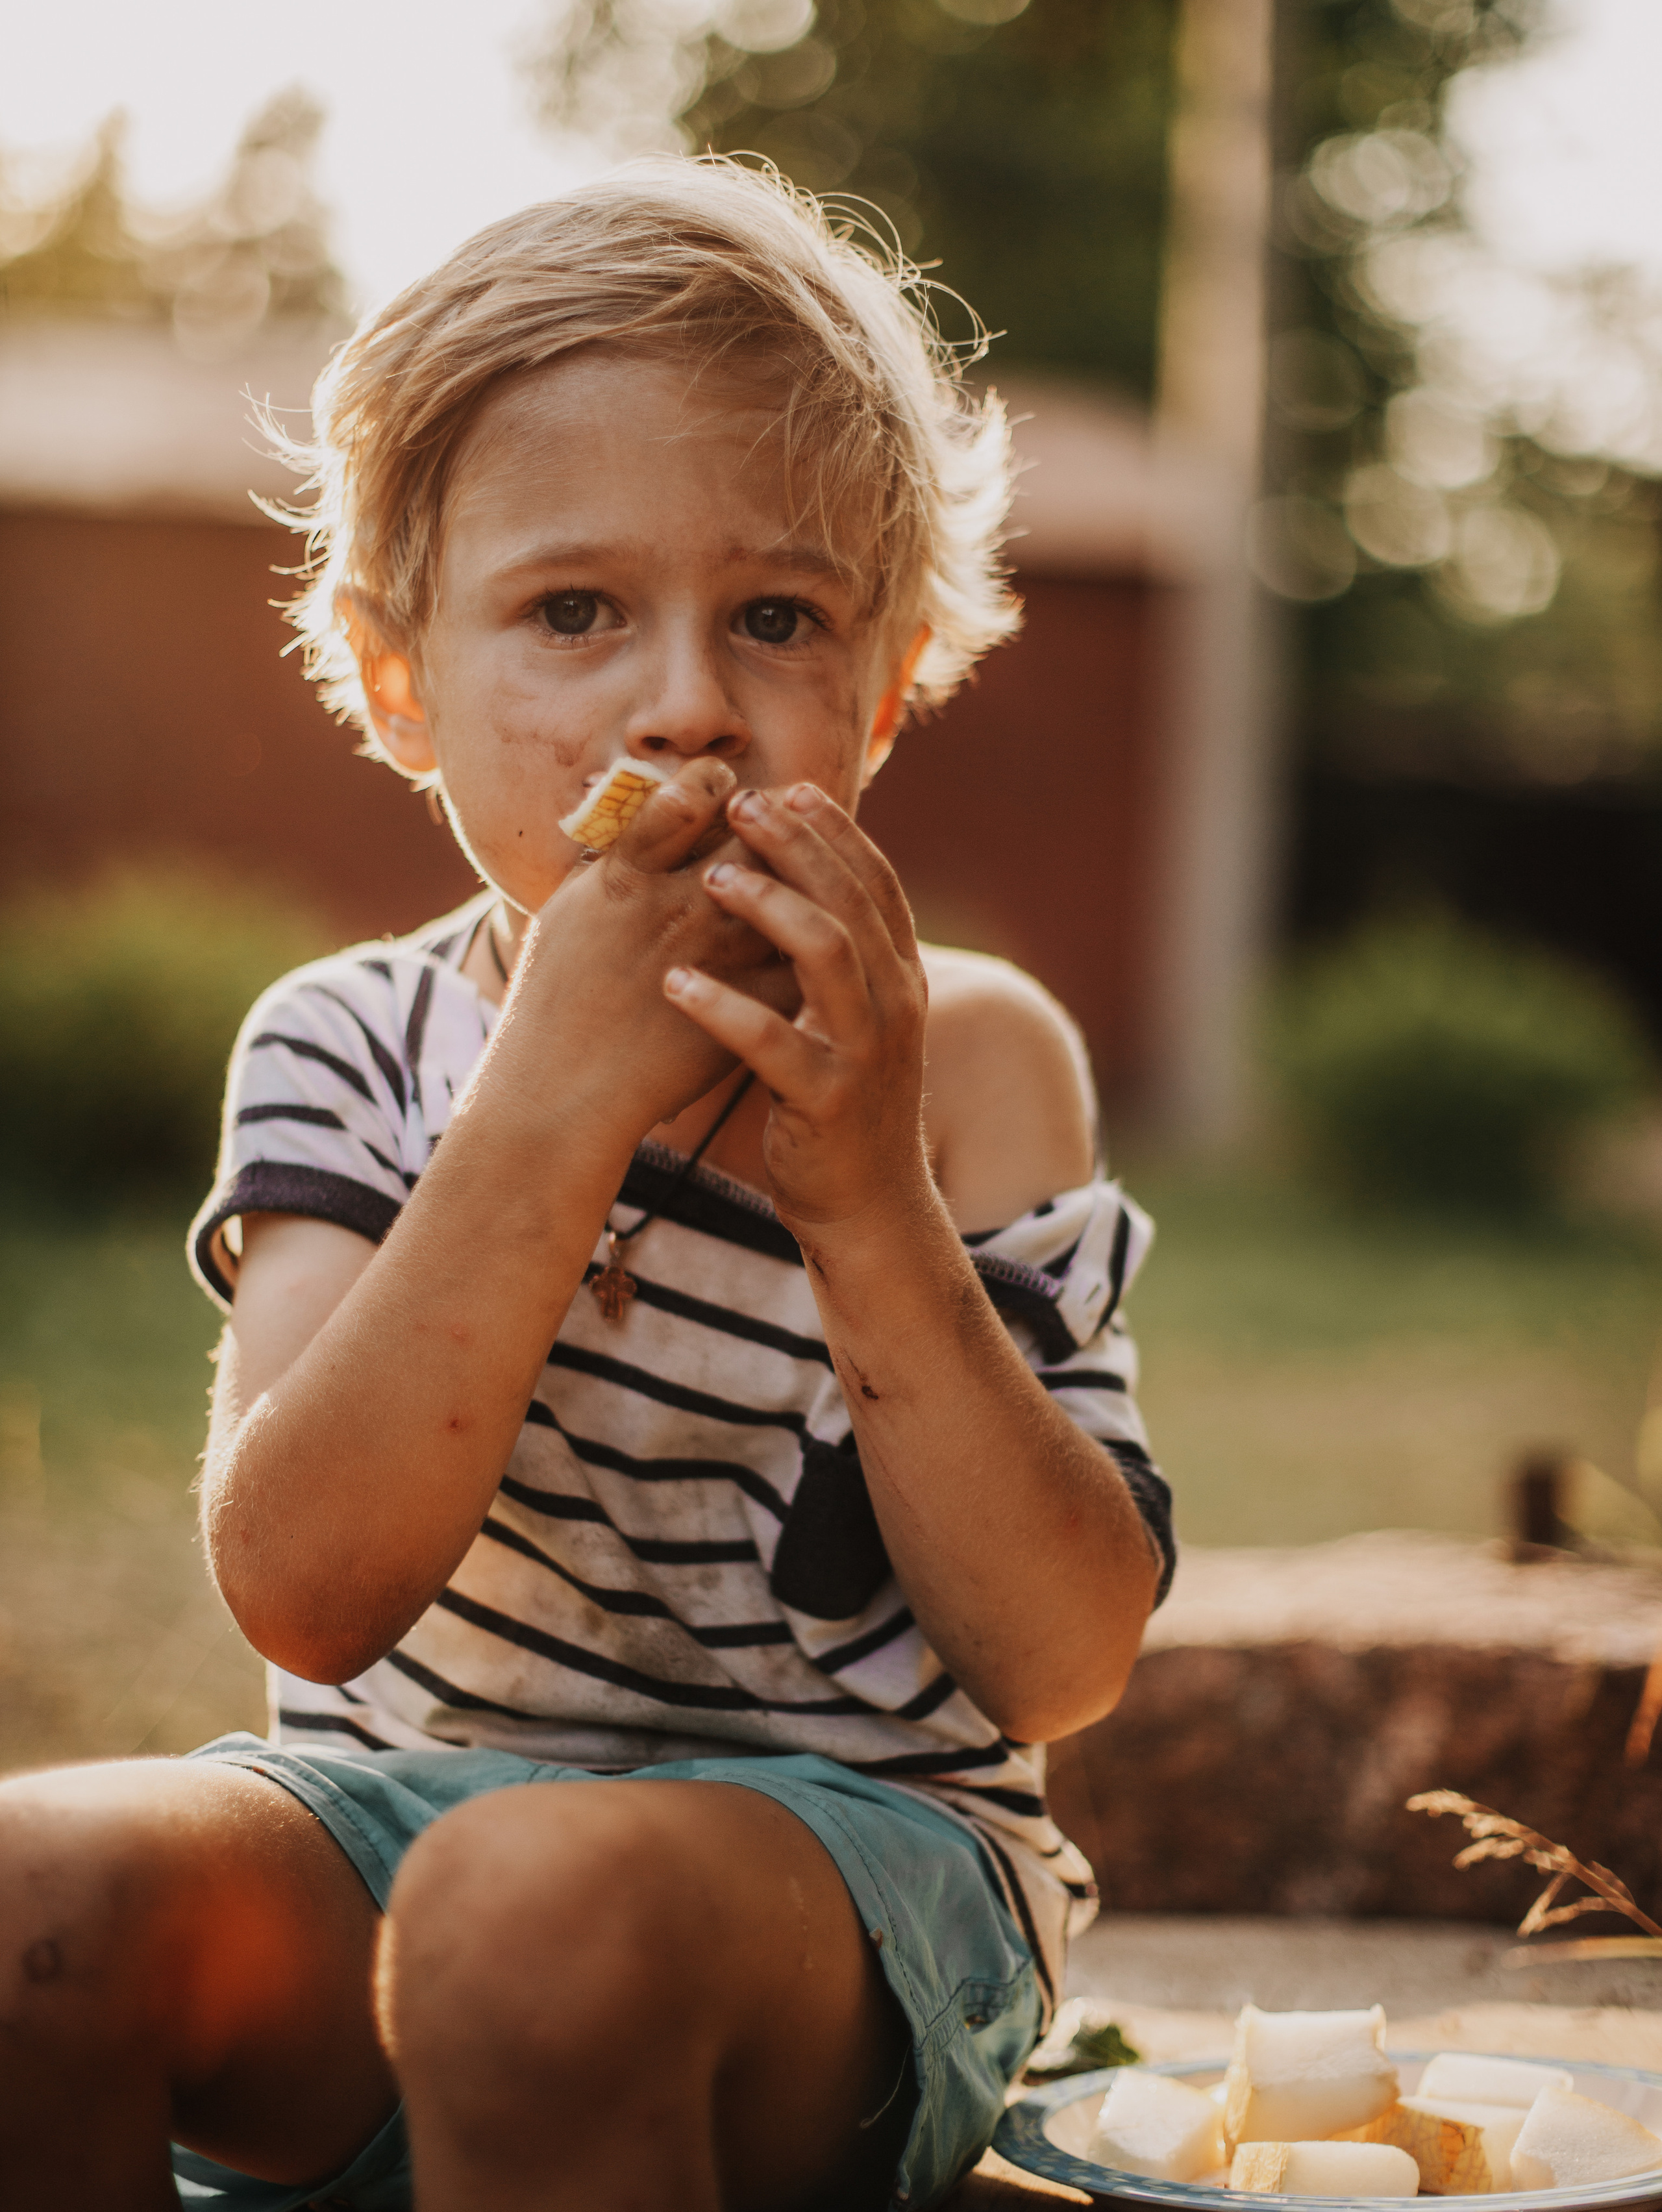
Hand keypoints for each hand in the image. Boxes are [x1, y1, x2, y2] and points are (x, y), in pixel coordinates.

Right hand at [510, 761, 799, 1133]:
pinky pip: (804, 962)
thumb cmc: (552, 999)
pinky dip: (815, 948)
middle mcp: (680, 907)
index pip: (690, 795)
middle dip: (776, 824)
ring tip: (801, 882)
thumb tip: (633, 799)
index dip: (718, 783)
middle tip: (782, 825)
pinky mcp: (754, 1008)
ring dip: (806, 883)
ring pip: (794, 898)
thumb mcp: (569, 907)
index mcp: (629, 876)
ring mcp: (724, 960)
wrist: (563, 1091)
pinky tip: (816, 945)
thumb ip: (612, 853)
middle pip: (757, 839)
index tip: (730, 789)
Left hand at [663, 783, 930, 1232]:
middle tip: (740, 807)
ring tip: (712, 878)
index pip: (877, 884)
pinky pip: (774, 1043)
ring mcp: (866, 1053)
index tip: (786, 789)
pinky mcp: (828, 1101)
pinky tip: (677, 983)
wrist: (868, 1207)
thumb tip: (797, 889)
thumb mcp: (852, 1023)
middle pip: (851, 900)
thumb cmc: (839, 1104)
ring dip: (769, 905)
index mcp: (900, 979)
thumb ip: (835, 962)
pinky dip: (724, 1008)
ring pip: (828, 954)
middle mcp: (894, 1005)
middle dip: (796, 845)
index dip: (835, 831)